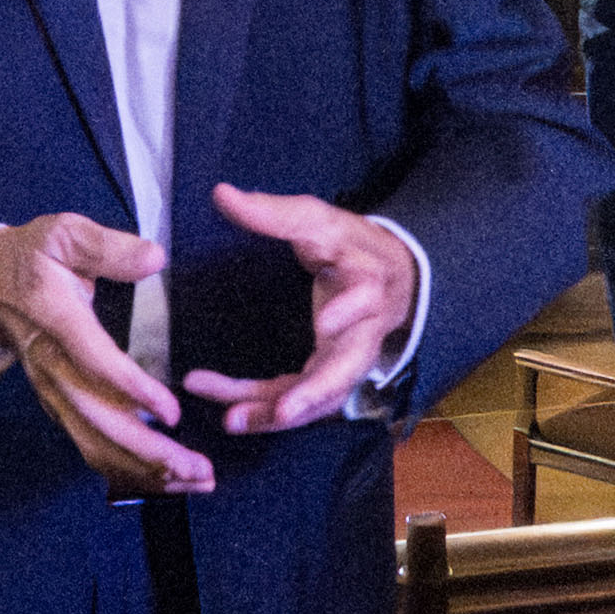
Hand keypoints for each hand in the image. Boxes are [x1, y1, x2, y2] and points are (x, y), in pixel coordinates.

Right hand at [0, 209, 210, 494]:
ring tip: (192, 480)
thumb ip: (107, 246)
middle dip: (146, 450)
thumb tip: (154, 258)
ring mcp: (52, 390)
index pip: (93, 362)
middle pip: (96, 418)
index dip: (131, 389)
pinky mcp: (59, 404)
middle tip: (195, 467)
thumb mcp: (63, 233)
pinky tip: (164, 479)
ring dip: (142, 468)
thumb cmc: (32, 256)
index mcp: (54, 319)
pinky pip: (90, 445)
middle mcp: (50, 365)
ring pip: (93, 442)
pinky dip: (127, 469)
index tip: (171, 411)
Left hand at [182, 186, 420, 438]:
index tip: (325, 321)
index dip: (350, 310)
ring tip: (233, 420)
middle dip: (316, 392)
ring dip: (278, 412)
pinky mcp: (330, 377)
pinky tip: (230, 414)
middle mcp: (364, 331)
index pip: (364, 297)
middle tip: (285, 410)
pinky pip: (300, 400)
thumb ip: (273, 213)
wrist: (392, 278)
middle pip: (347, 370)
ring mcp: (349, 361)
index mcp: (367, 284)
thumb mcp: (318, 221)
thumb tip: (221, 193)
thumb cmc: (351, 247)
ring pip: (319, 397)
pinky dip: (266, 410)